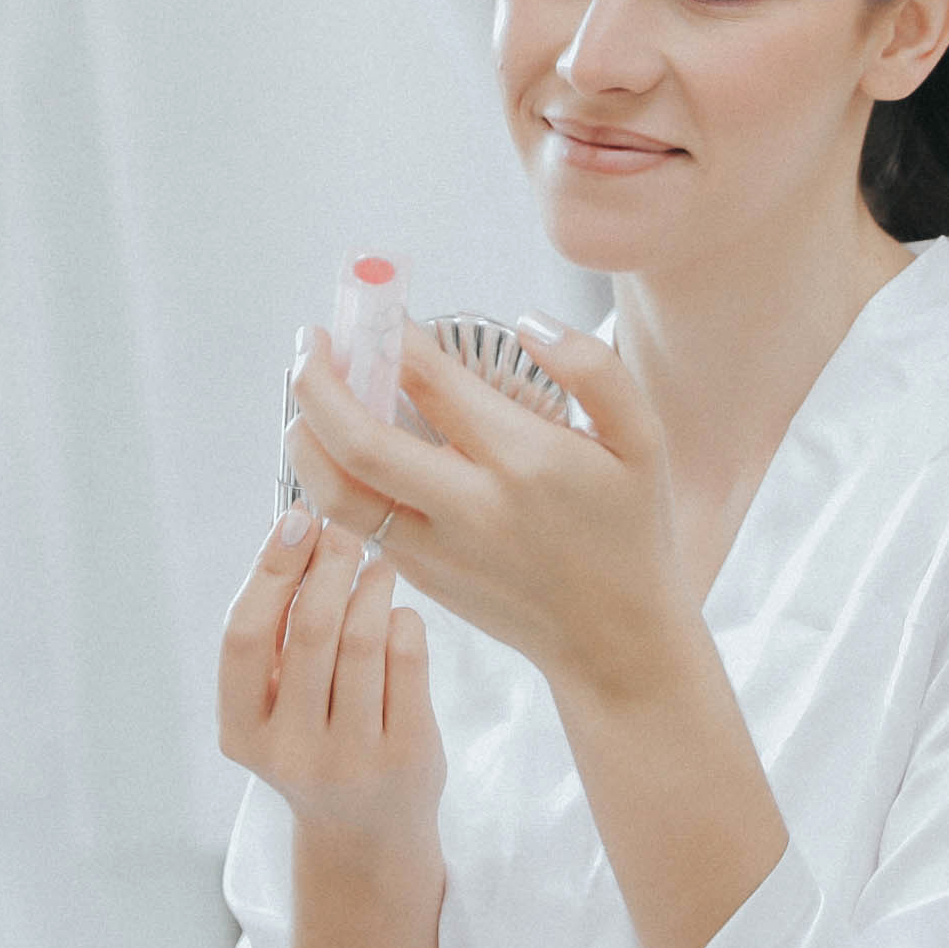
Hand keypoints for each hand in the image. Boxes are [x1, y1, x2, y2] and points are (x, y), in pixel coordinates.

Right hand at [218, 507, 443, 860]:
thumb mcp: (275, 702)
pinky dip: (403, 621)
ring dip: (371, 586)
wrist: (367, 835)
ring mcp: (352, 759)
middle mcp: (291, 751)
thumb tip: (293, 526)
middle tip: (343, 532)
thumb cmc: (315, 741)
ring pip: (365, 639)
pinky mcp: (408, 755)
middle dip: (330, 564)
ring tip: (375, 568)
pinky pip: (408, 659)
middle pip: (311, 629)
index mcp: (242, 732)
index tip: (295, 519)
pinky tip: (397, 617)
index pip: (243, 637)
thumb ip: (275, 628)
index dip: (270, 569)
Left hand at [283, 317, 685, 707]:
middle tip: (312, 339)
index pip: (431, 381)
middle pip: (360, 441)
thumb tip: (528, 321)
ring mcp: (436, 550)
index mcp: (525, 461)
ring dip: (306, 435)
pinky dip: (329, 477)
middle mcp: (470, 508)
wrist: (616, 641)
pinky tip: (334, 441)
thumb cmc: (632, 531)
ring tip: (306, 392)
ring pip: (337, 493)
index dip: (392, 334)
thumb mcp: (643, 441)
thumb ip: (595, 369)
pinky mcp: (419, 576)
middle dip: (319, 381)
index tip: (377, 305)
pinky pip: (355, 522)